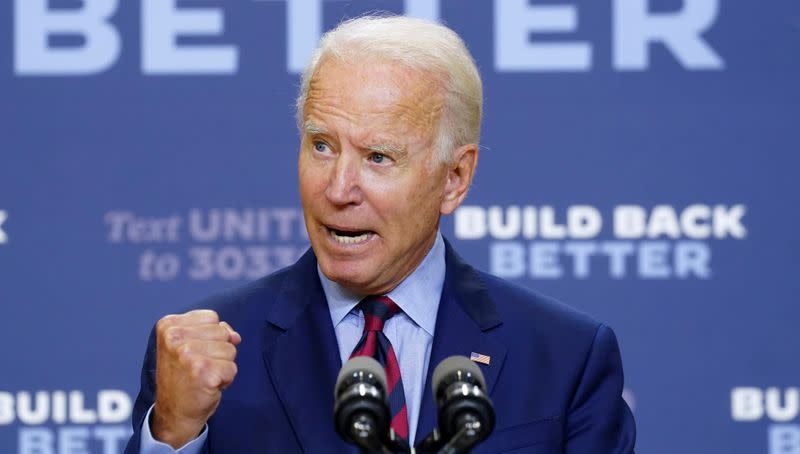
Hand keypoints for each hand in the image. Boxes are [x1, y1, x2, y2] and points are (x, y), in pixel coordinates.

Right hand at [151, 309, 240, 447]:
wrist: (173, 413)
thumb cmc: (183, 377)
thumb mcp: (189, 345)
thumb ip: (213, 332)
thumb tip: (235, 336)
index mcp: (168, 325)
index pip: (212, 317)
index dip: (210, 338)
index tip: (193, 354)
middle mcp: (175, 337)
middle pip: (222, 332)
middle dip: (218, 351)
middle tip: (198, 368)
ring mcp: (188, 354)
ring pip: (230, 349)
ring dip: (222, 365)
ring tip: (203, 376)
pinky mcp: (202, 371)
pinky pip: (232, 368)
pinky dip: (226, 380)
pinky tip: (208, 386)